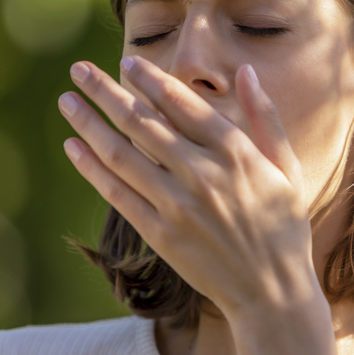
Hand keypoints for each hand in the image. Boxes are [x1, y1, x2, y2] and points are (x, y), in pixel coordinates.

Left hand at [58, 57, 321, 316]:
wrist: (271, 292)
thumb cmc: (282, 226)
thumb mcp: (286, 167)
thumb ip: (265, 117)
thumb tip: (247, 71)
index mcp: (236, 152)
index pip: (182, 104)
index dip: (150, 80)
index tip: (127, 63)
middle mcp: (203, 173)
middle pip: (143, 122)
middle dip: (107, 92)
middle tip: (79, 70)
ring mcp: (178, 205)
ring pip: (122, 154)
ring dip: (89, 124)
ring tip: (67, 101)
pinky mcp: (160, 233)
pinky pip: (117, 193)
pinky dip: (92, 168)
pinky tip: (73, 147)